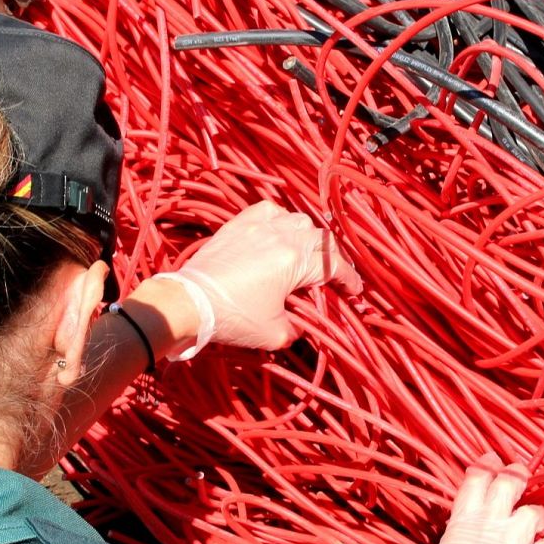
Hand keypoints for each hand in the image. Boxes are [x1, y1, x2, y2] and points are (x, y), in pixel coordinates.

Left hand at [158, 201, 360, 353]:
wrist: (189, 302)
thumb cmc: (233, 318)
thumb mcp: (276, 333)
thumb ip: (299, 325)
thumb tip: (302, 322)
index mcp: (296, 260)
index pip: (335, 266)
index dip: (349, 280)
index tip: (354, 292)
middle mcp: (282, 235)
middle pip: (322, 239)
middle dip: (333, 259)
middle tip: (334, 276)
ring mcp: (259, 225)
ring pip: (299, 220)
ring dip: (310, 237)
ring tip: (309, 254)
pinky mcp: (239, 223)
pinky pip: (270, 211)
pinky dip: (281, 220)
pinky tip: (281, 232)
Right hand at [392, 455, 543, 543]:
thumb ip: (456, 543)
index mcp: (462, 522)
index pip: (478, 478)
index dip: (488, 464)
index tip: (493, 460)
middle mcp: (489, 526)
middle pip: (510, 483)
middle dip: (517, 475)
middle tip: (521, 475)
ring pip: (536, 512)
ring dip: (538, 516)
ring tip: (539, 523)